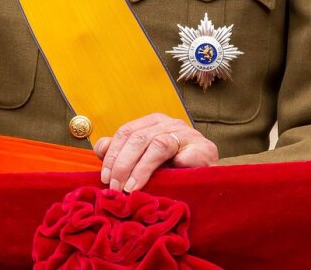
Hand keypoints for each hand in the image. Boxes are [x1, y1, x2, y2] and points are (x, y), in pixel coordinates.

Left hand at [93, 113, 217, 193]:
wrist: (209, 181)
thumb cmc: (174, 170)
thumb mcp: (144, 161)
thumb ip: (123, 153)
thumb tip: (101, 149)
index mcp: (153, 122)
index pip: (126, 132)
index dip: (112, 154)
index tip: (105, 177)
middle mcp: (169, 123)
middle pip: (138, 138)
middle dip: (122, 164)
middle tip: (116, 187)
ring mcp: (187, 133)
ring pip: (157, 145)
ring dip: (140, 169)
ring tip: (131, 188)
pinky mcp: (204, 147)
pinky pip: (183, 156)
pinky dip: (171, 167)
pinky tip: (165, 181)